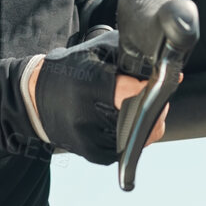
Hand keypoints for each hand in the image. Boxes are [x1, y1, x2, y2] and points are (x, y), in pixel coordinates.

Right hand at [26, 48, 169, 160]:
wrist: (34, 98)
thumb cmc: (67, 70)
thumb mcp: (95, 52)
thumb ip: (127, 56)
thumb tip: (159, 63)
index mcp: (91, 84)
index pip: (137, 92)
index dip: (156, 87)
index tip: (170, 80)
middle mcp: (89, 114)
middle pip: (142, 117)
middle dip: (154, 106)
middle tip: (155, 96)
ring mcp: (90, 138)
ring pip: (138, 135)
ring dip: (143, 122)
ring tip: (133, 106)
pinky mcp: (92, 154)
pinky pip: (125, 147)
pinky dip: (129, 135)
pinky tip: (120, 121)